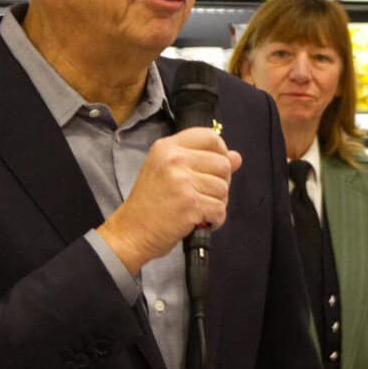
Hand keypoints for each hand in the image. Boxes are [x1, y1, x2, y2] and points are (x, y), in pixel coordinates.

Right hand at [96, 127, 242, 274]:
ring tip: (199, 209)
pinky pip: (220, 209)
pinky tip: (200, 221)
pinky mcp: (189, 204)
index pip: (210, 136)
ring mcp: (182, 181)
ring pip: (223, 189)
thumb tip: (236, 157)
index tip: (215, 168)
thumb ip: (202, 161)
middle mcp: (174, 160)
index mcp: (167, 147)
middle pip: (223, 164)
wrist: (131, 232)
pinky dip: (214, 220)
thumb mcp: (168, 172)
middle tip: (204, 195)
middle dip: (221, 183)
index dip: (221, 152)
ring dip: (217, 204)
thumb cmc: (149, 204)